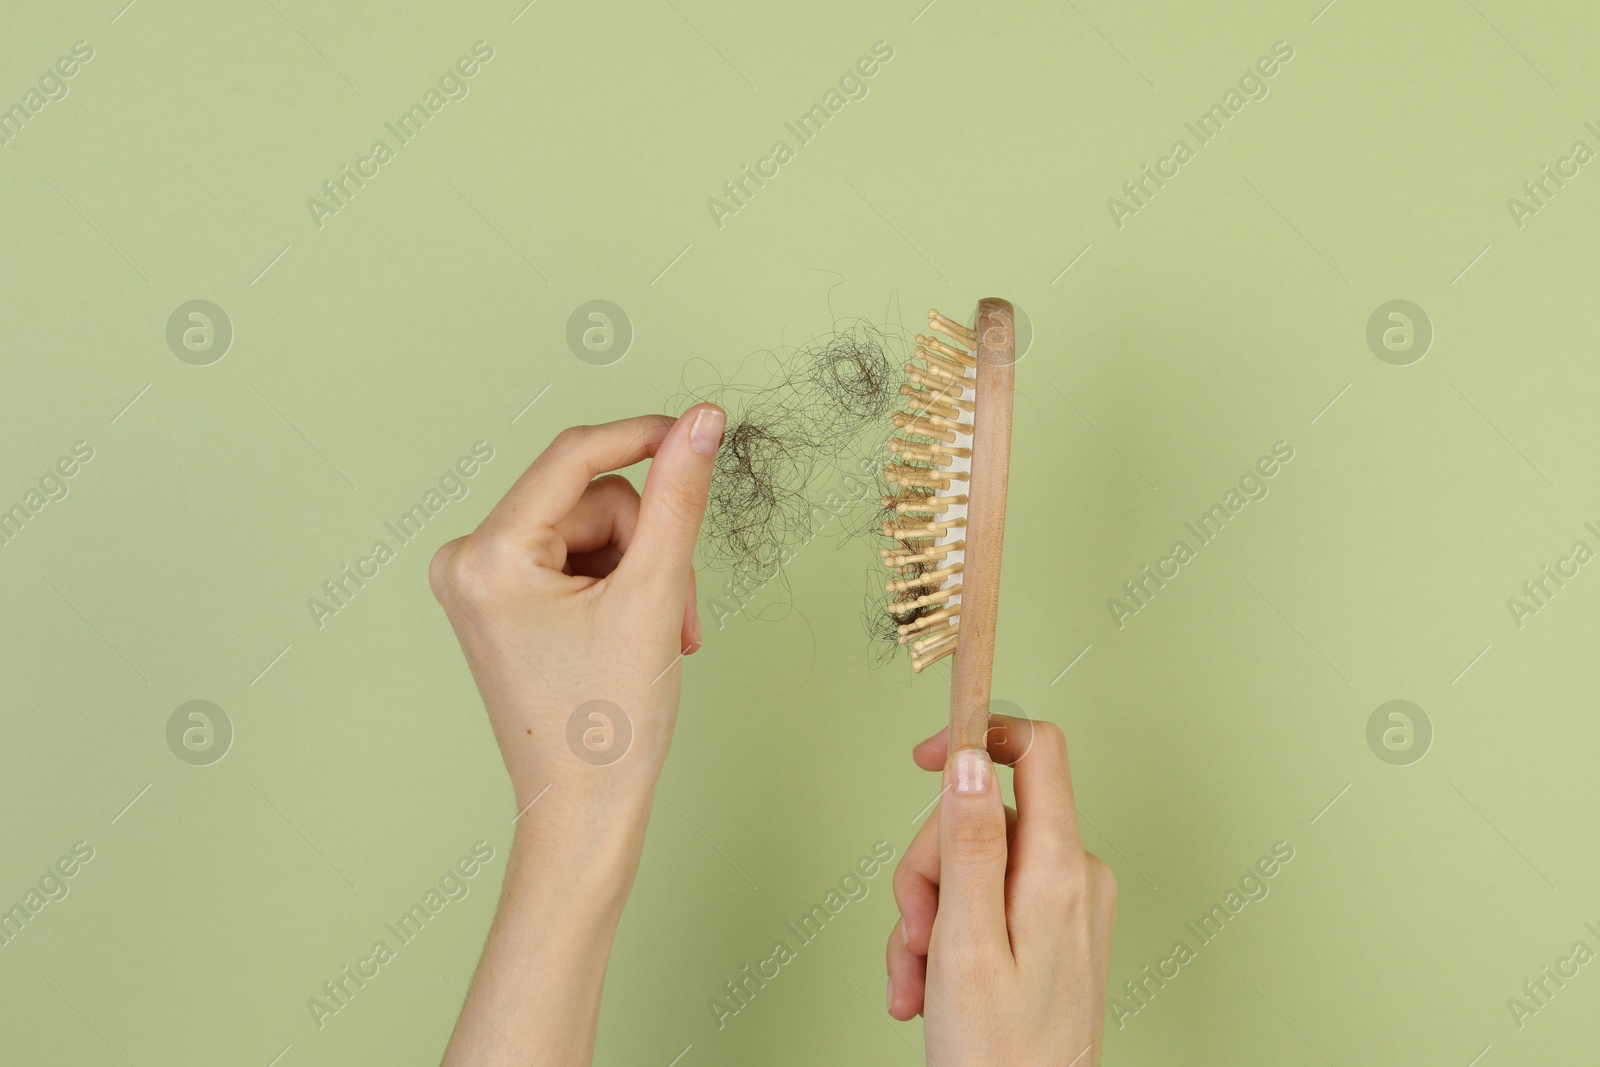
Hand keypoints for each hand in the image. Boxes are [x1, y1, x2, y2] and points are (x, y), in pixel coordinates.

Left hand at [430, 406, 723, 817]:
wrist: (583, 811)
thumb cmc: (609, 724)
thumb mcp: (653, 594)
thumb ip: (678, 497)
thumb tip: (701, 421)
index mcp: (487, 556)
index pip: (575, 456)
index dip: (644, 436)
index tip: (702, 429)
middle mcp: (465, 560)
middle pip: (588, 498)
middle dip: (645, 544)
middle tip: (673, 610)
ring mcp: (476, 582)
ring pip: (588, 527)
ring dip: (638, 569)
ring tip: (657, 632)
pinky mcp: (496, 599)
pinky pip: (571, 556)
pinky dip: (615, 584)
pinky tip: (630, 630)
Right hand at [886, 716, 1117, 1065]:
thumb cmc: (998, 1052)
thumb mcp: (965, 940)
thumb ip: (969, 843)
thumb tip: (971, 760)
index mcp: (1058, 867)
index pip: (1035, 749)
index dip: (976, 735)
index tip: (926, 757)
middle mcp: (1073, 874)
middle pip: (983, 816)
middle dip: (929, 868)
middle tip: (912, 932)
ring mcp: (1066, 902)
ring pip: (975, 862)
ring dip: (929, 913)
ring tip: (917, 974)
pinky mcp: (1054, 928)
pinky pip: (988, 899)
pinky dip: (948, 933)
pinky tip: (929, 983)